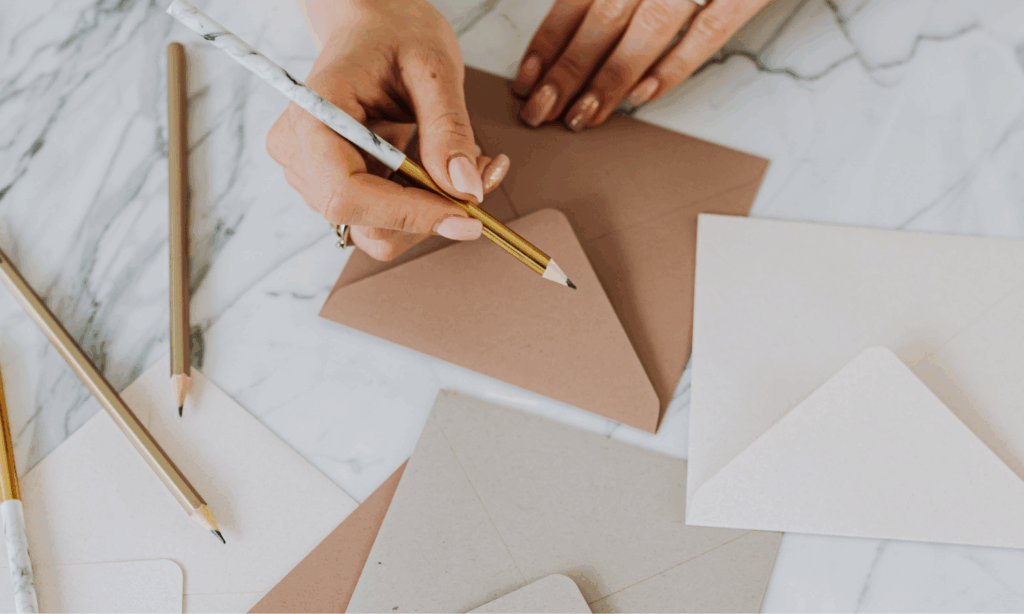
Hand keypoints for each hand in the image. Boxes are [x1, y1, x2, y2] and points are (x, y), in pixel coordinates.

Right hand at [267, 0, 509, 260]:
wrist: (374, 24)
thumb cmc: (395, 32)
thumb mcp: (433, 68)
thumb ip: (449, 129)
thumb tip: (466, 188)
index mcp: (312, 117)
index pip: (347, 194)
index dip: (408, 214)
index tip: (466, 214)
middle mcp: (301, 153)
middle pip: (364, 223)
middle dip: (430, 213)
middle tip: (485, 175)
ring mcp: (314, 173)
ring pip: (379, 230)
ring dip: (432, 211)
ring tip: (472, 164)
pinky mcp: (337, 183)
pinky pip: (383, 218)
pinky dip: (424, 206)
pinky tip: (448, 171)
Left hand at [513, 0, 771, 130]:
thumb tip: (571, 26)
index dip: (549, 40)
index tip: (527, 78)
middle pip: (604, 17)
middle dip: (568, 70)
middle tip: (541, 111)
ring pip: (648, 28)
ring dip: (611, 78)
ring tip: (583, 115)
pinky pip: (711, 29)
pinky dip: (676, 64)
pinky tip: (644, 96)